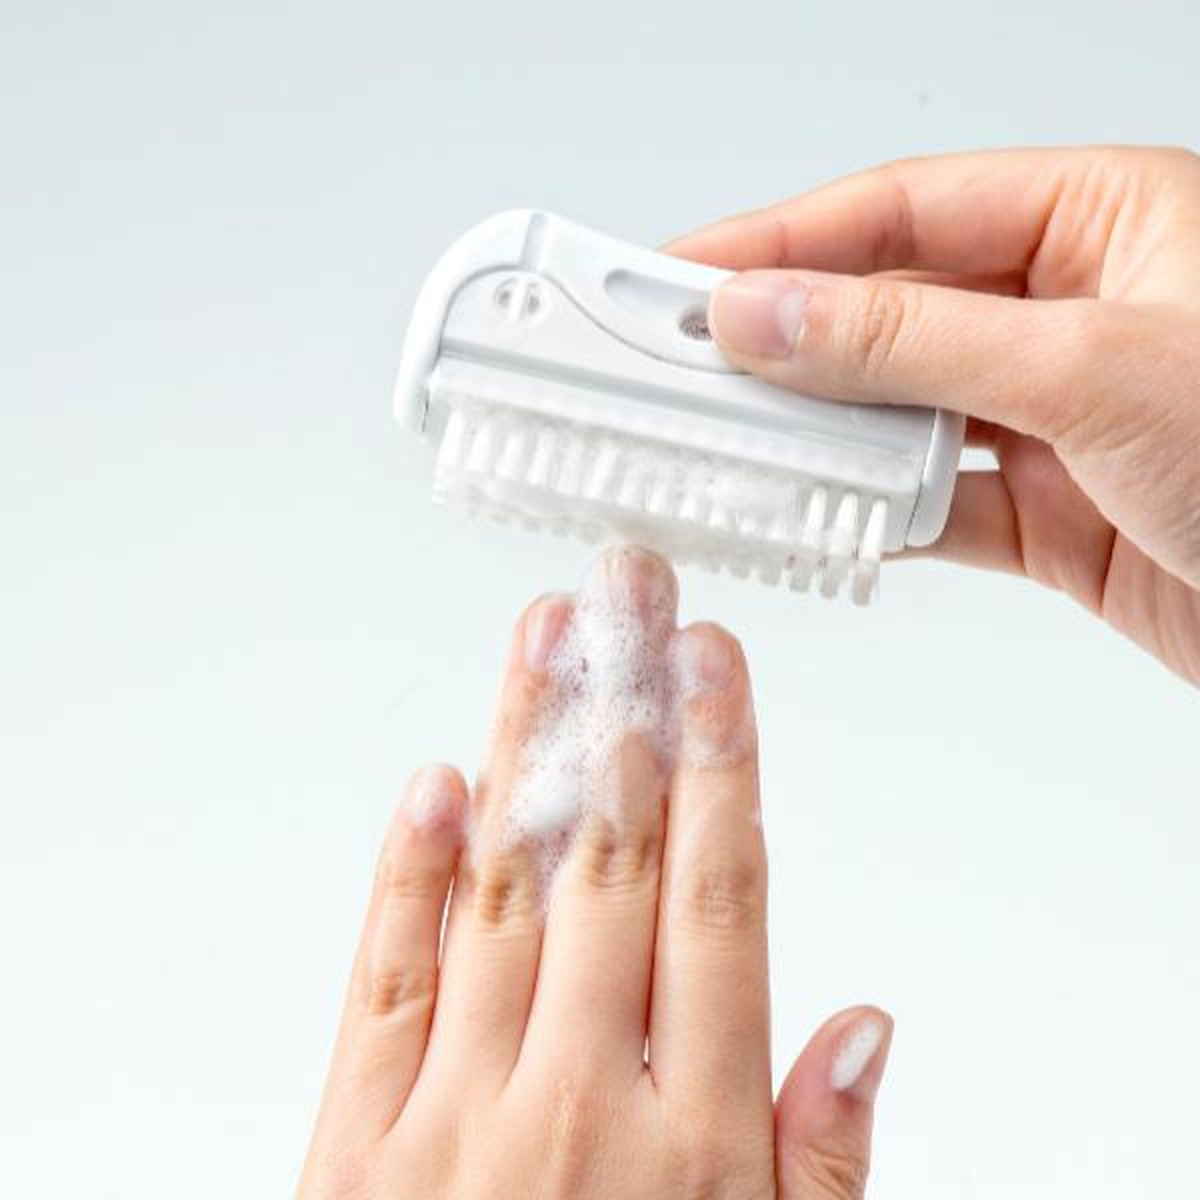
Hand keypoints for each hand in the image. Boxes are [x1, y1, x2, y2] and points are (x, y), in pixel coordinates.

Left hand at [299, 549, 891, 1198]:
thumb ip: (819, 1167)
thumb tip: (863, 1023)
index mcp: (691, 1139)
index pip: (719, 900)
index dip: (722, 762)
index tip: (712, 661)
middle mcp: (574, 1101)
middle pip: (611, 858)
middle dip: (625, 706)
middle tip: (626, 595)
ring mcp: (452, 1112)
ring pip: (501, 885)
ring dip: (527, 747)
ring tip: (545, 638)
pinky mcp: (353, 1137)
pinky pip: (382, 979)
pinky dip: (406, 873)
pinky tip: (433, 781)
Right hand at [668, 146, 1199, 685]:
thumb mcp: (1090, 368)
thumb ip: (913, 340)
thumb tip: (772, 314)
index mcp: (1101, 220)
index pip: (902, 212)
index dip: (783, 240)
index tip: (685, 272)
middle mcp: (1070, 309)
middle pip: (887, 309)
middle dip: (783, 340)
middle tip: (679, 363)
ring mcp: (1054, 413)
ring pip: (900, 411)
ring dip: (819, 434)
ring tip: (727, 443)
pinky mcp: (1051, 509)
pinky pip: (933, 500)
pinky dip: (872, 513)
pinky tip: (817, 513)